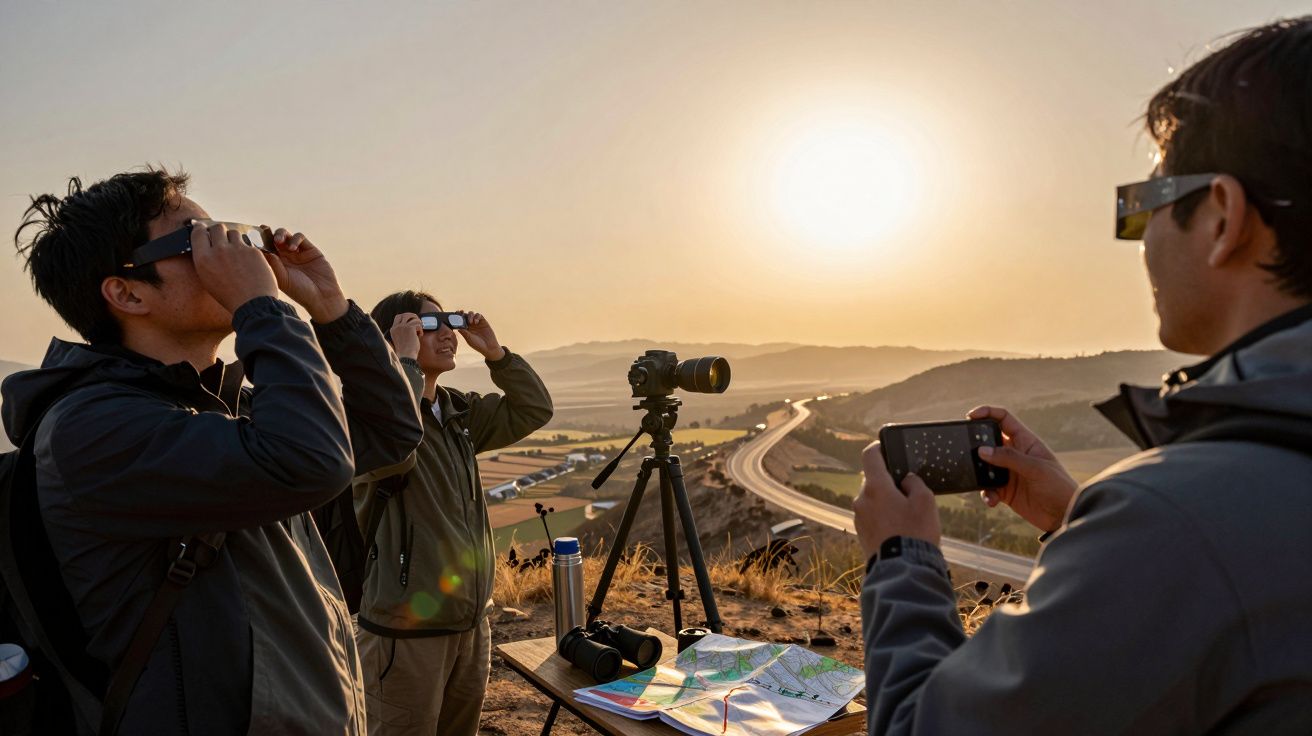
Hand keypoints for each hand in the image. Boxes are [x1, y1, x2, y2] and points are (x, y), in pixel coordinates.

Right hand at [192, 222, 277, 312]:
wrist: (253, 304)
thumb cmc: (229, 296)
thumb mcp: (208, 279)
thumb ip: (206, 260)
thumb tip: (206, 246)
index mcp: (203, 259)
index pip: (198, 233)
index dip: (200, 228)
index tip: (202, 226)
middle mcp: (219, 251)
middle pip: (217, 227)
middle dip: (219, 231)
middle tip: (222, 237)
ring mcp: (237, 249)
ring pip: (234, 232)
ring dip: (234, 238)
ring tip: (237, 251)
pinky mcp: (253, 251)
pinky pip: (248, 242)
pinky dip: (247, 249)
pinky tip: (249, 259)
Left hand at [262, 227, 347, 322]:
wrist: (322, 297)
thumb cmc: (300, 292)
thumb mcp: (281, 279)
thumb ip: (272, 263)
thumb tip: (261, 248)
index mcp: (275, 265)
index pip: (263, 248)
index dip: (257, 241)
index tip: (251, 236)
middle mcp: (285, 258)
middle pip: (272, 239)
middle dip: (267, 234)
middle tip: (264, 234)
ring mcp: (298, 253)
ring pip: (286, 235)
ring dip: (280, 234)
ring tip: (278, 241)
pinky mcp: (310, 250)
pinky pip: (300, 237)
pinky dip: (295, 239)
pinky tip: (293, 249)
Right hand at [389, 312, 421, 359]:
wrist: (406, 356)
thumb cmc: (405, 350)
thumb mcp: (400, 338)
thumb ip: (403, 330)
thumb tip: (413, 323)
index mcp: (393, 329)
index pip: (398, 316)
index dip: (406, 317)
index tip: (411, 321)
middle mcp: (397, 326)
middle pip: (406, 314)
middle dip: (413, 317)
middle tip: (418, 322)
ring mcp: (403, 326)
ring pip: (414, 319)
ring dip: (419, 324)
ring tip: (419, 332)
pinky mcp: (410, 328)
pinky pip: (418, 324)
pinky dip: (421, 330)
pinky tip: (419, 336)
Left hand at [457, 311, 504, 360]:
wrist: (489, 347)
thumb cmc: (478, 345)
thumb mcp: (469, 339)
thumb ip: (464, 332)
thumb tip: (457, 327)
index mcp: (465, 329)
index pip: (459, 321)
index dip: (457, 317)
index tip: (455, 314)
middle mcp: (470, 325)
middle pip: (465, 315)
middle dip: (462, 313)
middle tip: (460, 312)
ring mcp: (477, 323)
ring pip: (471, 314)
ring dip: (469, 315)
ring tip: (470, 322)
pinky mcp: (483, 322)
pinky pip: (479, 315)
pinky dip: (476, 316)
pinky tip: (476, 322)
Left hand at [852, 441, 940, 559]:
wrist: (902, 569)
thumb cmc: (915, 532)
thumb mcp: (925, 501)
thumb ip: (915, 483)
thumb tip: (906, 480)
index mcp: (875, 487)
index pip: (870, 456)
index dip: (879, 447)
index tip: (887, 447)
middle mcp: (861, 499)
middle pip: (873, 480)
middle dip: (889, 481)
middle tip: (908, 490)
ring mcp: (859, 517)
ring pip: (873, 499)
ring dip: (887, 501)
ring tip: (907, 514)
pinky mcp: (861, 533)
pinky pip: (872, 516)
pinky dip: (883, 516)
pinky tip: (900, 527)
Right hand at [967, 406, 1077, 532]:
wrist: (1064, 516)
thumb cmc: (1058, 487)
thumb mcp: (1036, 469)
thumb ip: (1009, 458)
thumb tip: (982, 450)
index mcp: (1026, 441)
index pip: (1004, 419)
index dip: (988, 413)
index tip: (971, 416)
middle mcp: (1015, 455)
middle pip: (989, 441)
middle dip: (976, 444)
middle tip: (967, 450)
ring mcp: (1009, 472)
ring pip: (984, 465)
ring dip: (979, 472)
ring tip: (979, 479)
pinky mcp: (1005, 491)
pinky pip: (987, 488)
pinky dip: (986, 493)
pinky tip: (992, 500)